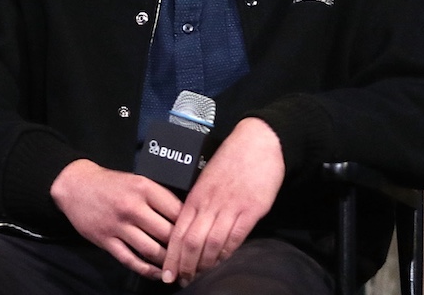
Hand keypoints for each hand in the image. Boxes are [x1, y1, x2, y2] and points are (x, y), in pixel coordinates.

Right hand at [50, 159, 182, 280]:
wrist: (75, 185)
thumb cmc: (110, 184)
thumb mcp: (137, 180)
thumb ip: (159, 196)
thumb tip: (186, 216)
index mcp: (143, 188)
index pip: (177, 211)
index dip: (191, 225)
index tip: (199, 234)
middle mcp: (132, 206)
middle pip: (167, 233)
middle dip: (182, 247)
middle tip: (193, 256)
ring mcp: (118, 225)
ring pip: (151, 250)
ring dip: (167, 262)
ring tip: (178, 267)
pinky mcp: (106, 240)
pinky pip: (131, 260)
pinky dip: (148, 271)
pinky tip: (158, 274)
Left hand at [159, 117, 284, 284]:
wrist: (257, 143)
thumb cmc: (232, 161)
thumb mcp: (207, 181)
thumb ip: (200, 204)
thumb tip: (192, 227)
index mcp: (195, 196)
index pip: (177, 231)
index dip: (171, 255)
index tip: (166, 272)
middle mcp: (208, 204)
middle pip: (189, 241)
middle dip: (183, 265)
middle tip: (180, 280)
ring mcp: (229, 207)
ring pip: (210, 243)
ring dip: (203, 264)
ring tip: (199, 277)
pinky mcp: (250, 210)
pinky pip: (235, 237)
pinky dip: (226, 253)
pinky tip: (221, 262)